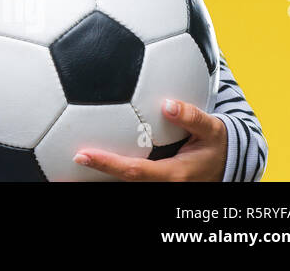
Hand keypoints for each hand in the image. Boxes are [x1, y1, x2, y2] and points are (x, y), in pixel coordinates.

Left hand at [72, 99, 226, 180]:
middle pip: (120, 184)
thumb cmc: (217, 144)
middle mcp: (161, 184)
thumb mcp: (213, 130)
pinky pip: (127, 179)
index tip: (82, 155)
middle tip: (59, 170)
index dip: (108, 165)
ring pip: (121, 185)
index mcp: (173, 175)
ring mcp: (157, 185)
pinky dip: (107, 173)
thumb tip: (168, 104)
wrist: (230, 164)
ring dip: (94, 179)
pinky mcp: (153, 181)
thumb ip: (192, 117)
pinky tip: (81, 166)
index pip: (135, 171)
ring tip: (62, 171)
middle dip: (91, 179)